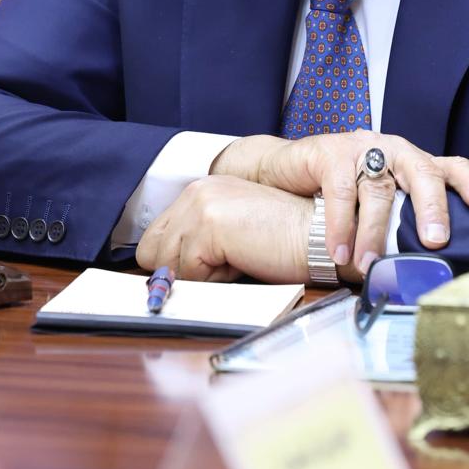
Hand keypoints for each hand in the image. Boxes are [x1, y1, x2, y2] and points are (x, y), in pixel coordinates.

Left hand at [135, 175, 313, 282]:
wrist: (316, 235)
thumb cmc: (283, 240)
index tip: (202, 270)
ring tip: (238, 258)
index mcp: (202, 189)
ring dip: (202, 275)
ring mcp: (201, 204)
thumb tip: (164, 279)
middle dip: (182, 270)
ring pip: (168, 266)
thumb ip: (198, 243)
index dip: (174, 263)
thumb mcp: (231, 235)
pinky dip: (216, 279)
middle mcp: (197, 189)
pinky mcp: (209, 224)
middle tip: (224, 264)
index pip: (155, 237)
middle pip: (151, 252)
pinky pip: (190, 273)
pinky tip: (244, 259)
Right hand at [212, 131, 468, 272]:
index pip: (450, 166)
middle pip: (422, 171)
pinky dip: (340, 225)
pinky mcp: (330, 152)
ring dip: (373, 232)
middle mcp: (394, 150)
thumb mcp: (376, 204)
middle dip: (432, 205)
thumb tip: (428, 273)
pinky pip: (340, 190)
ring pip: (378, 189)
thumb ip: (400, 225)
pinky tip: (338, 252)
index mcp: (413, 163)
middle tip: (436, 239)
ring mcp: (362, 148)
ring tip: (368, 264)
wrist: (286, 171)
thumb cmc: (341, 192)